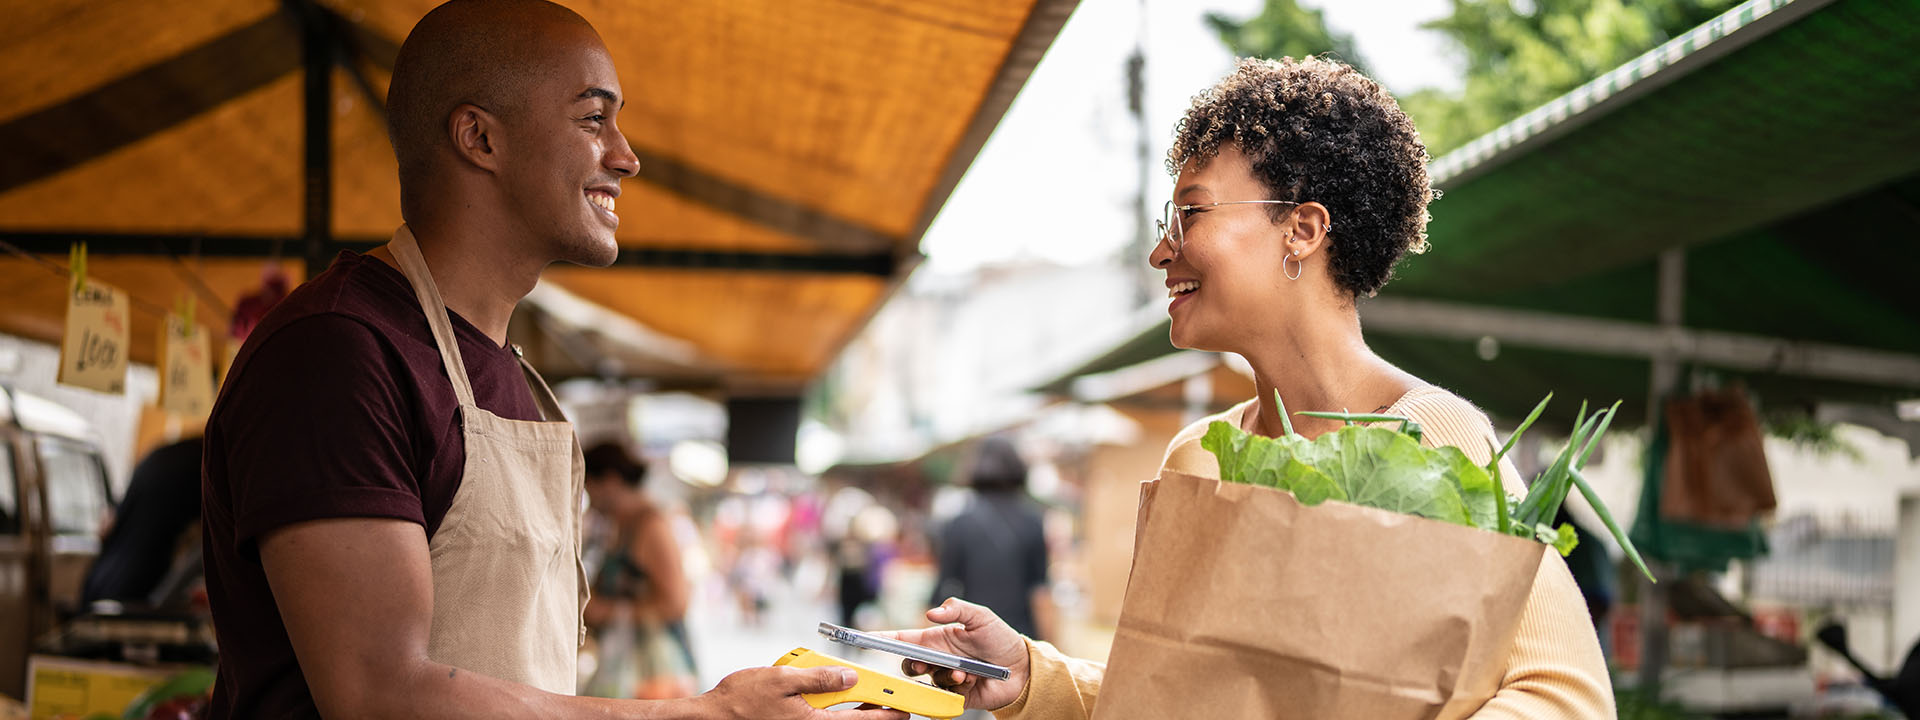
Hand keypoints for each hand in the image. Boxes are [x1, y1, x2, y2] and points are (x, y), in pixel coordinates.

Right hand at [696, 666, 906, 719]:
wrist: (713, 717)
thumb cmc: (741, 701)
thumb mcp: (783, 680)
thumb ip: (819, 678)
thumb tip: (849, 675)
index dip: (886, 714)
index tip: (903, 709)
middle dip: (871, 712)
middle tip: (887, 700)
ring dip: (849, 709)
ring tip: (859, 693)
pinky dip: (829, 710)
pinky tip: (827, 695)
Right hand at [878, 598, 1029, 710]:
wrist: (1022, 669)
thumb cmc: (1000, 639)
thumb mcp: (981, 617)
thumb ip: (957, 609)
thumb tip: (930, 612)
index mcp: (937, 639)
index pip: (903, 639)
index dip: (882, 639)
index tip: (864, 638)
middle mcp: (937, 659)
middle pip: (909, 664)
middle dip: (913, 665)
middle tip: (925, 665)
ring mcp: (945, 678)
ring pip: (927, 681)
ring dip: (943, 676)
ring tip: (963, 671)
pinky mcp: (955, 695)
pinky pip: (945, 694)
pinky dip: (957, 685)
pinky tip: (971, 678)